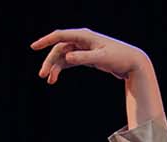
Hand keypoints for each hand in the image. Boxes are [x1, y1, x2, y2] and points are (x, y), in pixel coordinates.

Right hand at [31, 28, 148, 83]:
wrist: (132, 63)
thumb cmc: (119, 58)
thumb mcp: (101, 58)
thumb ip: (84, 57)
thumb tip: (67, 57)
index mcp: (84, 36)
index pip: (60, 36)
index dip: (46, 41)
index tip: (34, 47)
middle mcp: (82, 39)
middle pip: (59, 48)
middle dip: (50, 61)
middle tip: (42, 75)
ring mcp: (83, 48)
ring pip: (63, 56)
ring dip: (55, 67)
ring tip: (49, 80)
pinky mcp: (86, 56)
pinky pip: (69, 61)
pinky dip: (62, 68)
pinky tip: (55, 78)